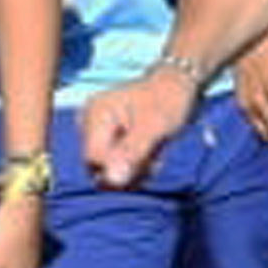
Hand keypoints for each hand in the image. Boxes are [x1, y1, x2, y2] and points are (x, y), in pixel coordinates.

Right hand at [83, 64, 199, 189]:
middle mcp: (89, 124)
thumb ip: (131, 152)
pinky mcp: (108, 142)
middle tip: (154, 158)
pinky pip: (117, 167)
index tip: (147, 160)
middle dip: (129, 169)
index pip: (94, 159)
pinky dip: (136, 166)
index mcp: (96, 114)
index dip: (120, 167)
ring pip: (109, 171)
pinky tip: (150, 155)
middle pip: (99, 167)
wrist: (178, 87)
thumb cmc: (168, 100)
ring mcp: (98, 134)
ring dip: (136, 170)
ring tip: (154, 154)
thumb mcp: (154, 126)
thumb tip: (111, 180)